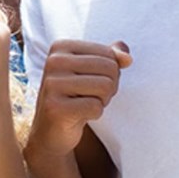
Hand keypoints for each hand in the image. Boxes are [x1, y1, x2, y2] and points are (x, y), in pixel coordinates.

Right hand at [27, 40, 130, 155]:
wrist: (51, 130)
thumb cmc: (75, 97)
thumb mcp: (92, 71)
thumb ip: (111, 57)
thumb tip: (127, 58)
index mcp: (61, 47)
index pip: (108, 53)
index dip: (110, 72)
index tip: (90, 82)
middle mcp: (54, 62)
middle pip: (109, 68)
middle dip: (109, 87)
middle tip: (90, 96)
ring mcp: (52, 84)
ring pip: (105, 86)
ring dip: (102, 100)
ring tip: (85, 104)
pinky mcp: (55, 107)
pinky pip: (96, 107)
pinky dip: (95, 114)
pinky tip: (79, 115)